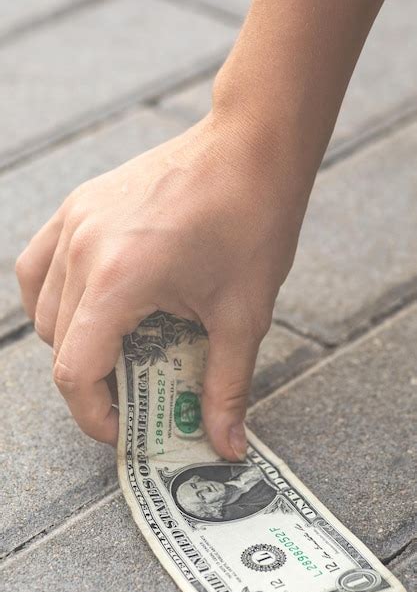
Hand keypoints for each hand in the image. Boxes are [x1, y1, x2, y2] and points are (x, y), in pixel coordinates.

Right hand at [16, 112, 307, 460]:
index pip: (75, 370)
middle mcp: (82, 248)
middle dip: (93, 381)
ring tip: (118, 349)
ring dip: (73, 340)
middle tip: (135, 391)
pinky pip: (40, 266)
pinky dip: (55, 298)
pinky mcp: (79, 204)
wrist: (251, 146)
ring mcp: (74, 220)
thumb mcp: (243, 315)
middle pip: (58, 343)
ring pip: (43, 307)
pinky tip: (89, 306)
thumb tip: (227, 445)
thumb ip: (226, 386)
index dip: (94, 414)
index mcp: (119, 279)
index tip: (124, 428)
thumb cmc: (253, 222)